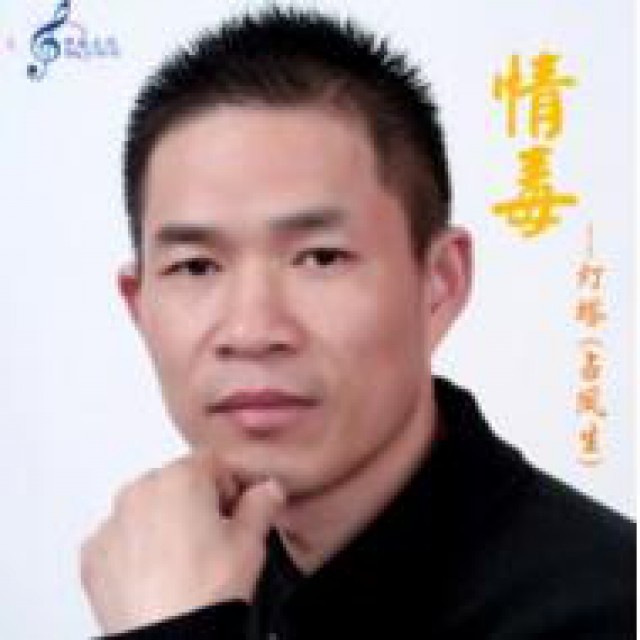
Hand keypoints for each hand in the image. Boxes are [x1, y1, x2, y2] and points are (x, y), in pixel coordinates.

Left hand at [80, 451, 285, 634]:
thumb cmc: (206, 593)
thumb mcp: (251, 542)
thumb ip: (262, 503)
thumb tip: (267, 490)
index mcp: (180, 477)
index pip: (212, 462)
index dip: (230, 486)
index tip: (236, 510)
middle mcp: (140, 491)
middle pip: (176, 482)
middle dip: (195, 503)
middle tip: (213, 539)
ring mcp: (112, 522)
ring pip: (146, 507)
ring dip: (163, 522)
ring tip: (184, 561)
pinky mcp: (93, 554)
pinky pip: (121, 538)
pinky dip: (136, 550)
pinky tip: (158, 575)